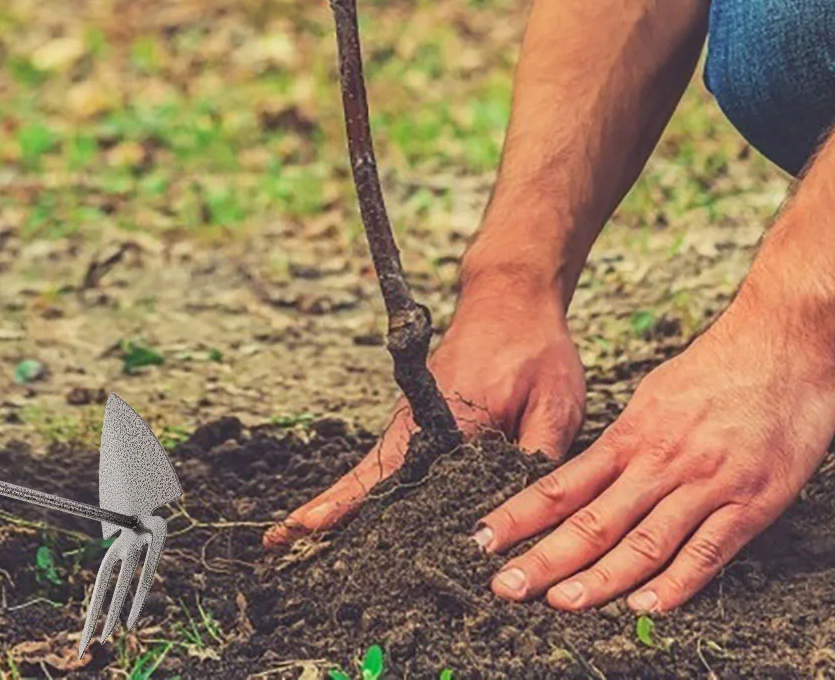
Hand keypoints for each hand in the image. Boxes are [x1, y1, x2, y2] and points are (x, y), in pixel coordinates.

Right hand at [264, 278, 584, 549]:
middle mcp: (419, 418)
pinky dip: (370, 486)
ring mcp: (416, 418)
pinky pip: (393, 460)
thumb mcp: (555, 404)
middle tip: (279, 539)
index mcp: (445, 416)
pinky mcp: (425, 418)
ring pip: (377, 469)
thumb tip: (526, 516)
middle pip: (368, 474)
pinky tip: (362, 514)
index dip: (350, 500)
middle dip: (327, 507)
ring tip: (302, 534)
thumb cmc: (535, 346)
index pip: (390, 469)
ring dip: (344, 500)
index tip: (311, 523)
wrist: (513, 296)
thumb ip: (538, 458)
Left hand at [473, 302, 834, 613]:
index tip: (483, 538)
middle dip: (544, 558)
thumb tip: (596, 469)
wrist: (780, 344)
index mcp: (630, 435)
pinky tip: (647, 607)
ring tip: (560, 603)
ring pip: (642, 542)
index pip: (563, 484)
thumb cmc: (717, 369)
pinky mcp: (749, 503)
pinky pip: (707, 550)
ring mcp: (702, 484)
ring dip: (599, 579)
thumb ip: (627, 438)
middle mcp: (658, 462)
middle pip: (591, 520)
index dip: (520, 515)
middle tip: (503, 586)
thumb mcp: (656, 395)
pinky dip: (677, 583)